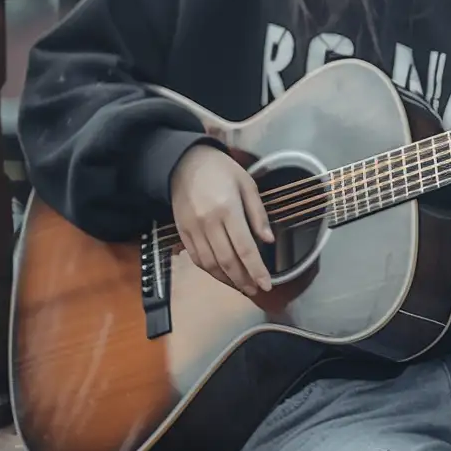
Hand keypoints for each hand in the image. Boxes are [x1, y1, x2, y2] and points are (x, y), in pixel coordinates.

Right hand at [170, 143, 273, 297]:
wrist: (183, 161)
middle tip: (256, 290)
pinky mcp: (181, 231)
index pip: (245, 248)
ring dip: (227, 280)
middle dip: (243, 280)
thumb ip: (258, 214)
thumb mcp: (247, 184)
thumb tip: (269, 240)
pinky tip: (222, 275)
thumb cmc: (220, 170)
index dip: (256, 270)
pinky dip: (210, 271)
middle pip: (227, 261)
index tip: (267, 285)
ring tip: (242, 286)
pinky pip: (196, 258)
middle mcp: (208, 222)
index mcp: (228, 209)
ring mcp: (192, 228)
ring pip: (210, 264)